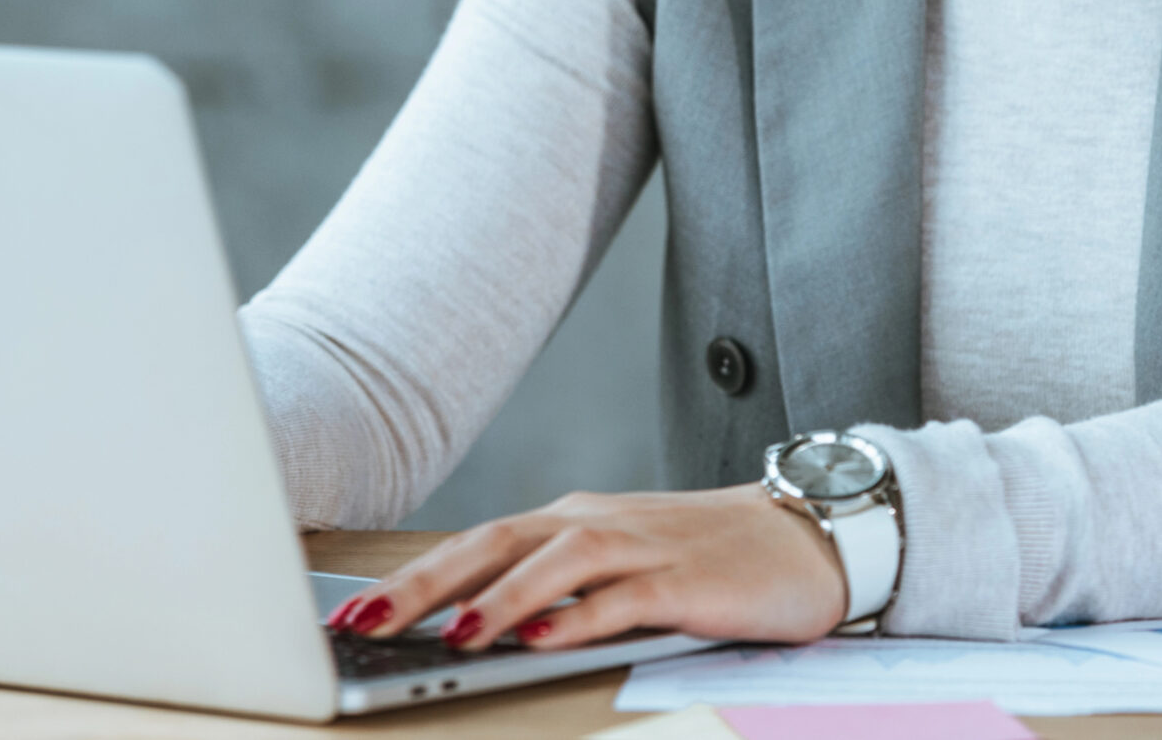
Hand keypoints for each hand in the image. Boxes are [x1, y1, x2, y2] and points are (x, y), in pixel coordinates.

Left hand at [329, 484, 847, 651]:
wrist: (808, 537)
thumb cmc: (705, 558)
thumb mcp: (618, 566)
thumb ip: (553, 590)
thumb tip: (471, 628)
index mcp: (573, 521)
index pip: (479, 542)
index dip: (414, 576)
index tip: (353, 615)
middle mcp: (598, 524)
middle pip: (499, 542)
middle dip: (427, 584)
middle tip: (367, 623)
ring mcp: (645, 548)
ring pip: (557, 561)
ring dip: (501, 597)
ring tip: (453, 634)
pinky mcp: (688, 580)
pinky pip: (624, 597)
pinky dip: (579, 617)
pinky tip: (543, 640)